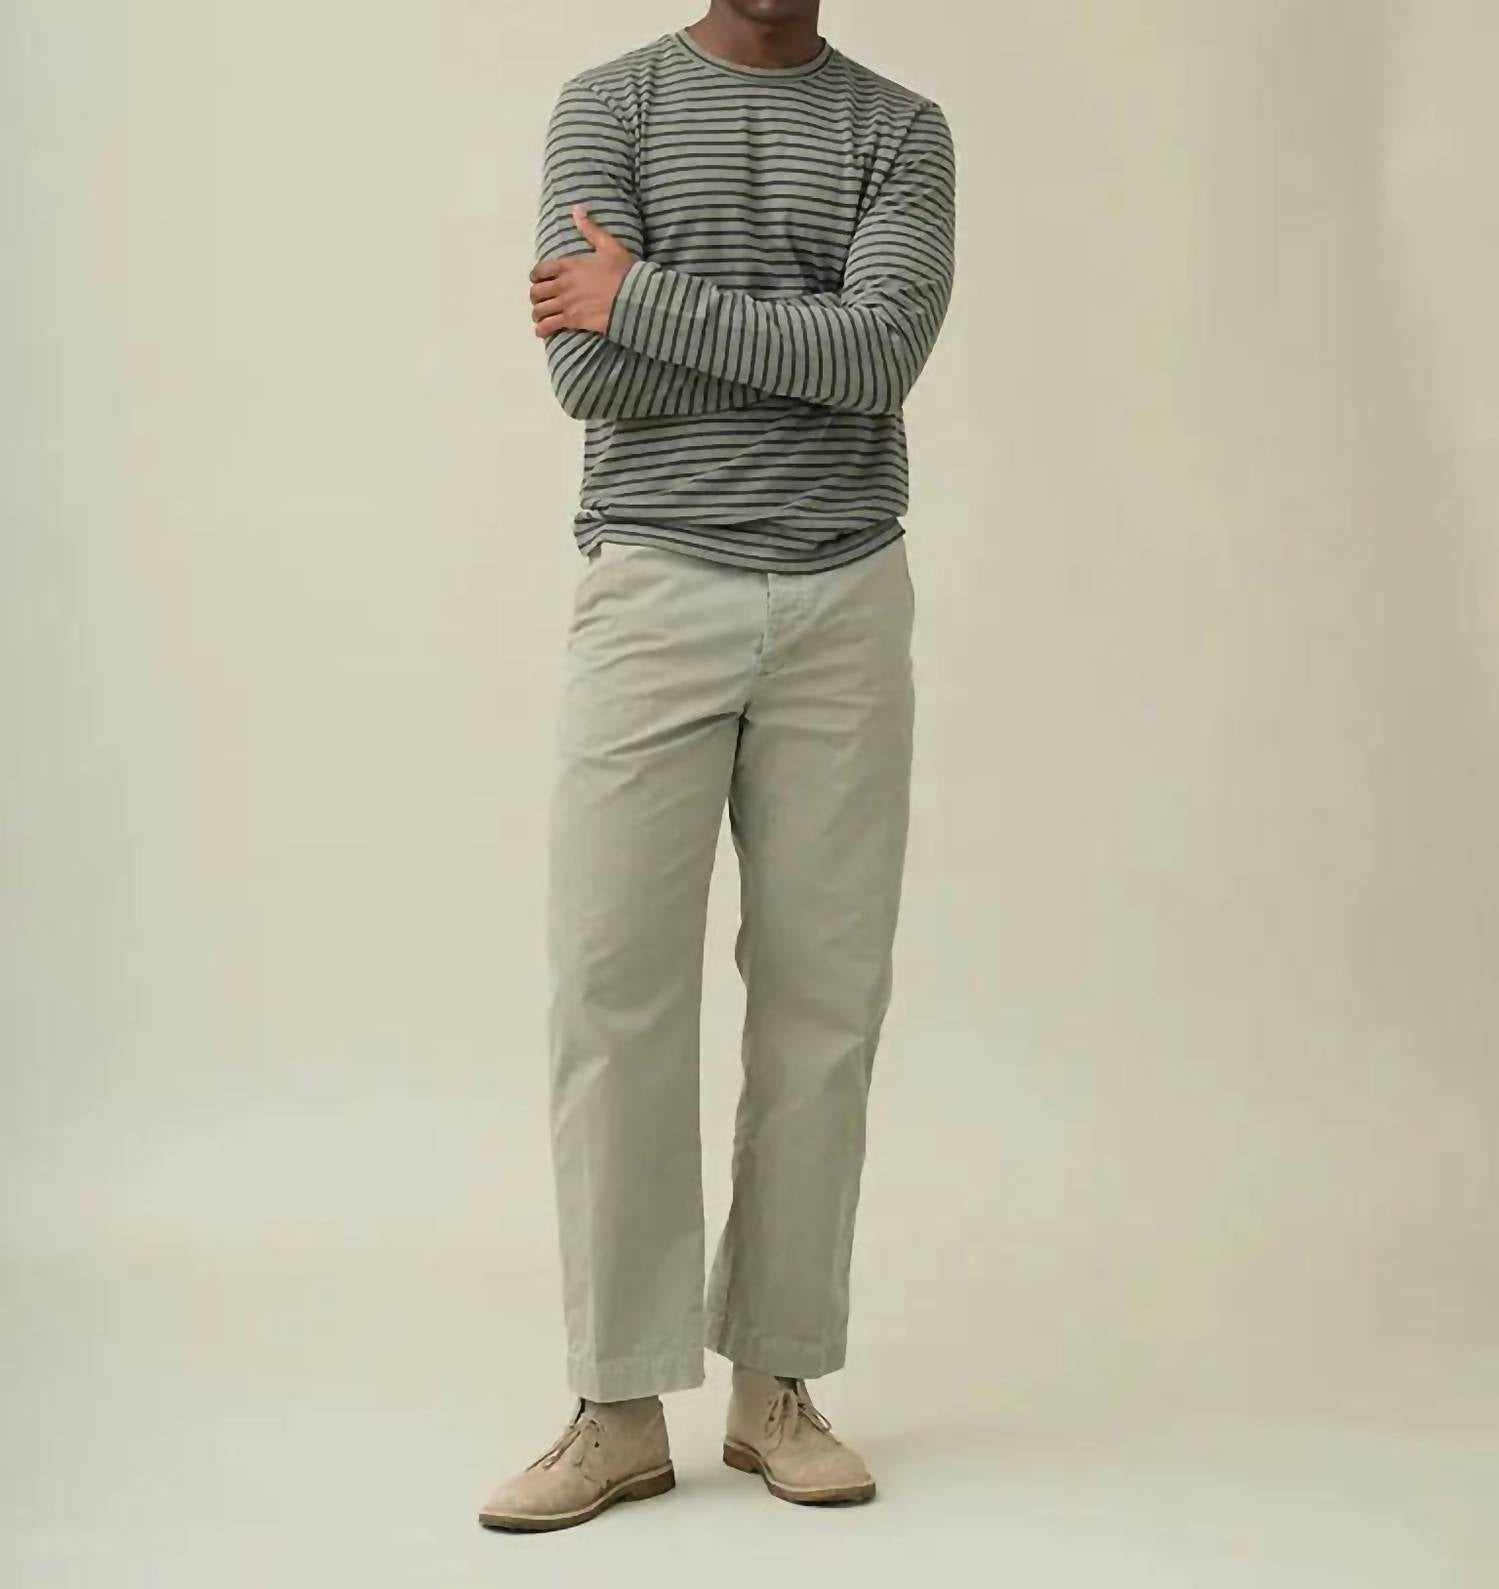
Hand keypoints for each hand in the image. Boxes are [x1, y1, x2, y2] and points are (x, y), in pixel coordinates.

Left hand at [530, 205, 636, 335]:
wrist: (632, 297)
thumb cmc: (623, 271)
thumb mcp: (608, 245)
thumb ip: (590, 229)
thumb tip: (578, 209)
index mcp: (568, 265)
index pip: (540, 270)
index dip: (535, 276)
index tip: (537, 280)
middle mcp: (562, 284)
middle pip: (537, 291)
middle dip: (536, 296)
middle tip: (540, 300)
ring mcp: (566, 303)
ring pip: (540, 309)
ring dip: (537, 313)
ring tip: (540, 317)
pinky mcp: (571, 320)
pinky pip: (549, 326)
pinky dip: (542, 329)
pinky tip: (541, 331)